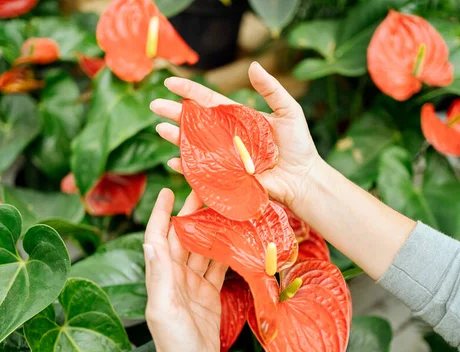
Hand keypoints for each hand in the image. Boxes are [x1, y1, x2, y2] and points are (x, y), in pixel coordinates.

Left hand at [143, 189, 226, 351]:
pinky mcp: (208, 292)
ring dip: (210, 229)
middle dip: (190, 214)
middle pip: (182, 237)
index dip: (161, 213)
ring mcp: (192, 283)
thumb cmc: (173, 340)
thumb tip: (151, 242)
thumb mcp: (163, 307)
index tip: (167, 192)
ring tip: (222, 210)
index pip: (158, 236)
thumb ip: (159, 274)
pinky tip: (234, 238)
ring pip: (202, 248)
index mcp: (161, 275)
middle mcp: (175, 275)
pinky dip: (224, 251)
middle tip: (203, 193)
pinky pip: (216, 266)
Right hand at [149, 61, 320, 208]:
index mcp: (237, 118)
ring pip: (194, 144)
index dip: (189, 90)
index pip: (208, 100)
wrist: (304, 178)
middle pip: (195, 121)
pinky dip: (187, 167)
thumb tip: (252, 65)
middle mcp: (226, 136)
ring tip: (161, 129)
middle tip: (154, 106)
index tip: (169, 82)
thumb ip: (271, 89)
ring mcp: (223, 157)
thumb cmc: (298, 145)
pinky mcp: (225, 176)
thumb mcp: (288, 111)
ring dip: (176, 137)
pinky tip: (174, 160)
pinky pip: (201, 171)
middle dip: (174, 113)